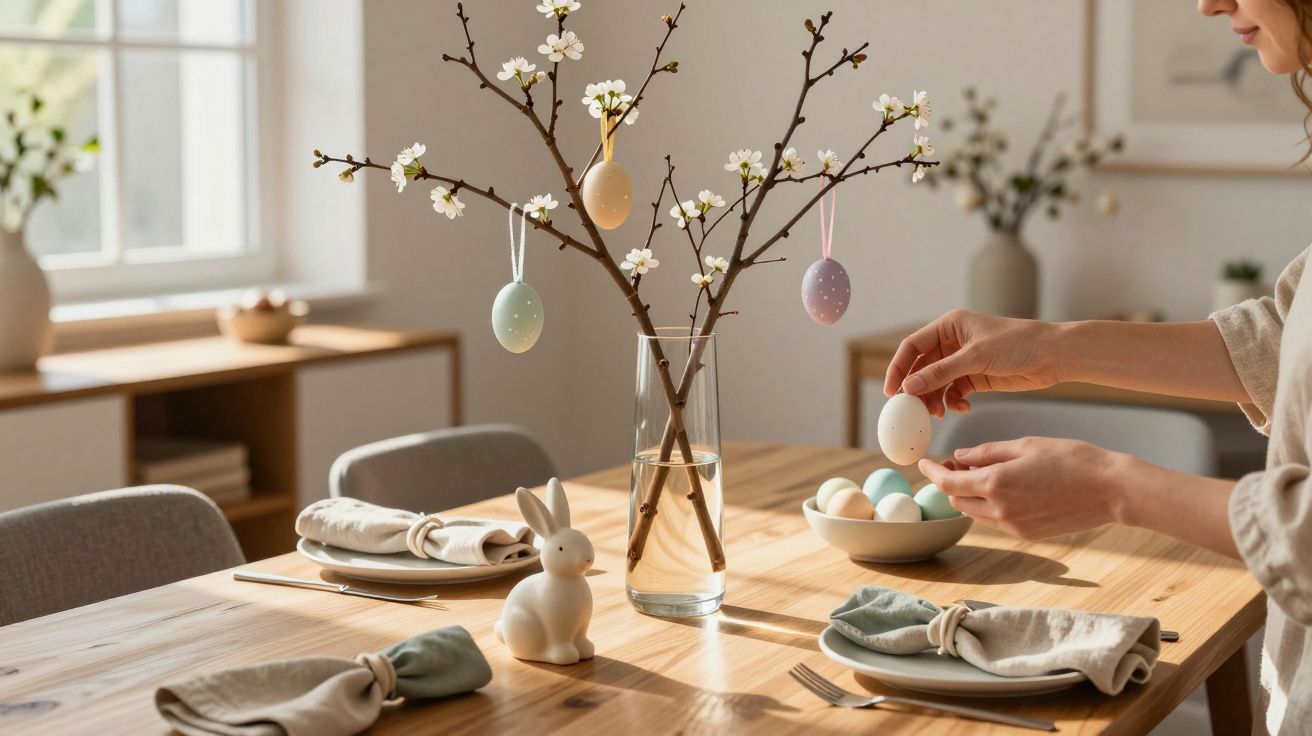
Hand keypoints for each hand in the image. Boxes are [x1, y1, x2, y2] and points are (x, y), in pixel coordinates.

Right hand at [883, 310, 1064, 417]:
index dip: (899, 368)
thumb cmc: (1018, 344)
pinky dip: (953, 402)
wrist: (1053, 355)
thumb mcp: (975, 357)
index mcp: (949, 326)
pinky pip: (953, 392)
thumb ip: (940, 373)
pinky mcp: (976, 377)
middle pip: (922, 368)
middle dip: (917, 389)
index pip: (912, 346)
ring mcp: (963, 361)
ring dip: (935, 399)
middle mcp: (952, 342)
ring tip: (940, 413)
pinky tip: (962, 408)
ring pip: (936, 383)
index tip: (892, 391)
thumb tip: (909, 387)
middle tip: (914, 410)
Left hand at [918, 437, 1129, 539]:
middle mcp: (1000, 510)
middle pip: (957, 500)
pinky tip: (1000, 489)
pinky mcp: (1027, 535)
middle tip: (956, 463)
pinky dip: (988, 506)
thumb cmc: (1072, 459)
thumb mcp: (1025, 445)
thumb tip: (960, 456)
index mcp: (996, 484)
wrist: (1111, 490)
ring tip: (979, 473)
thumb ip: (987, 452)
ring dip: (969, 495)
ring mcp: (1013, 526)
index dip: (932, 471)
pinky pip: (994, 522)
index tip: (923, 462)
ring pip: (974, 513)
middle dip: (950, 482)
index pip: (948, 482)